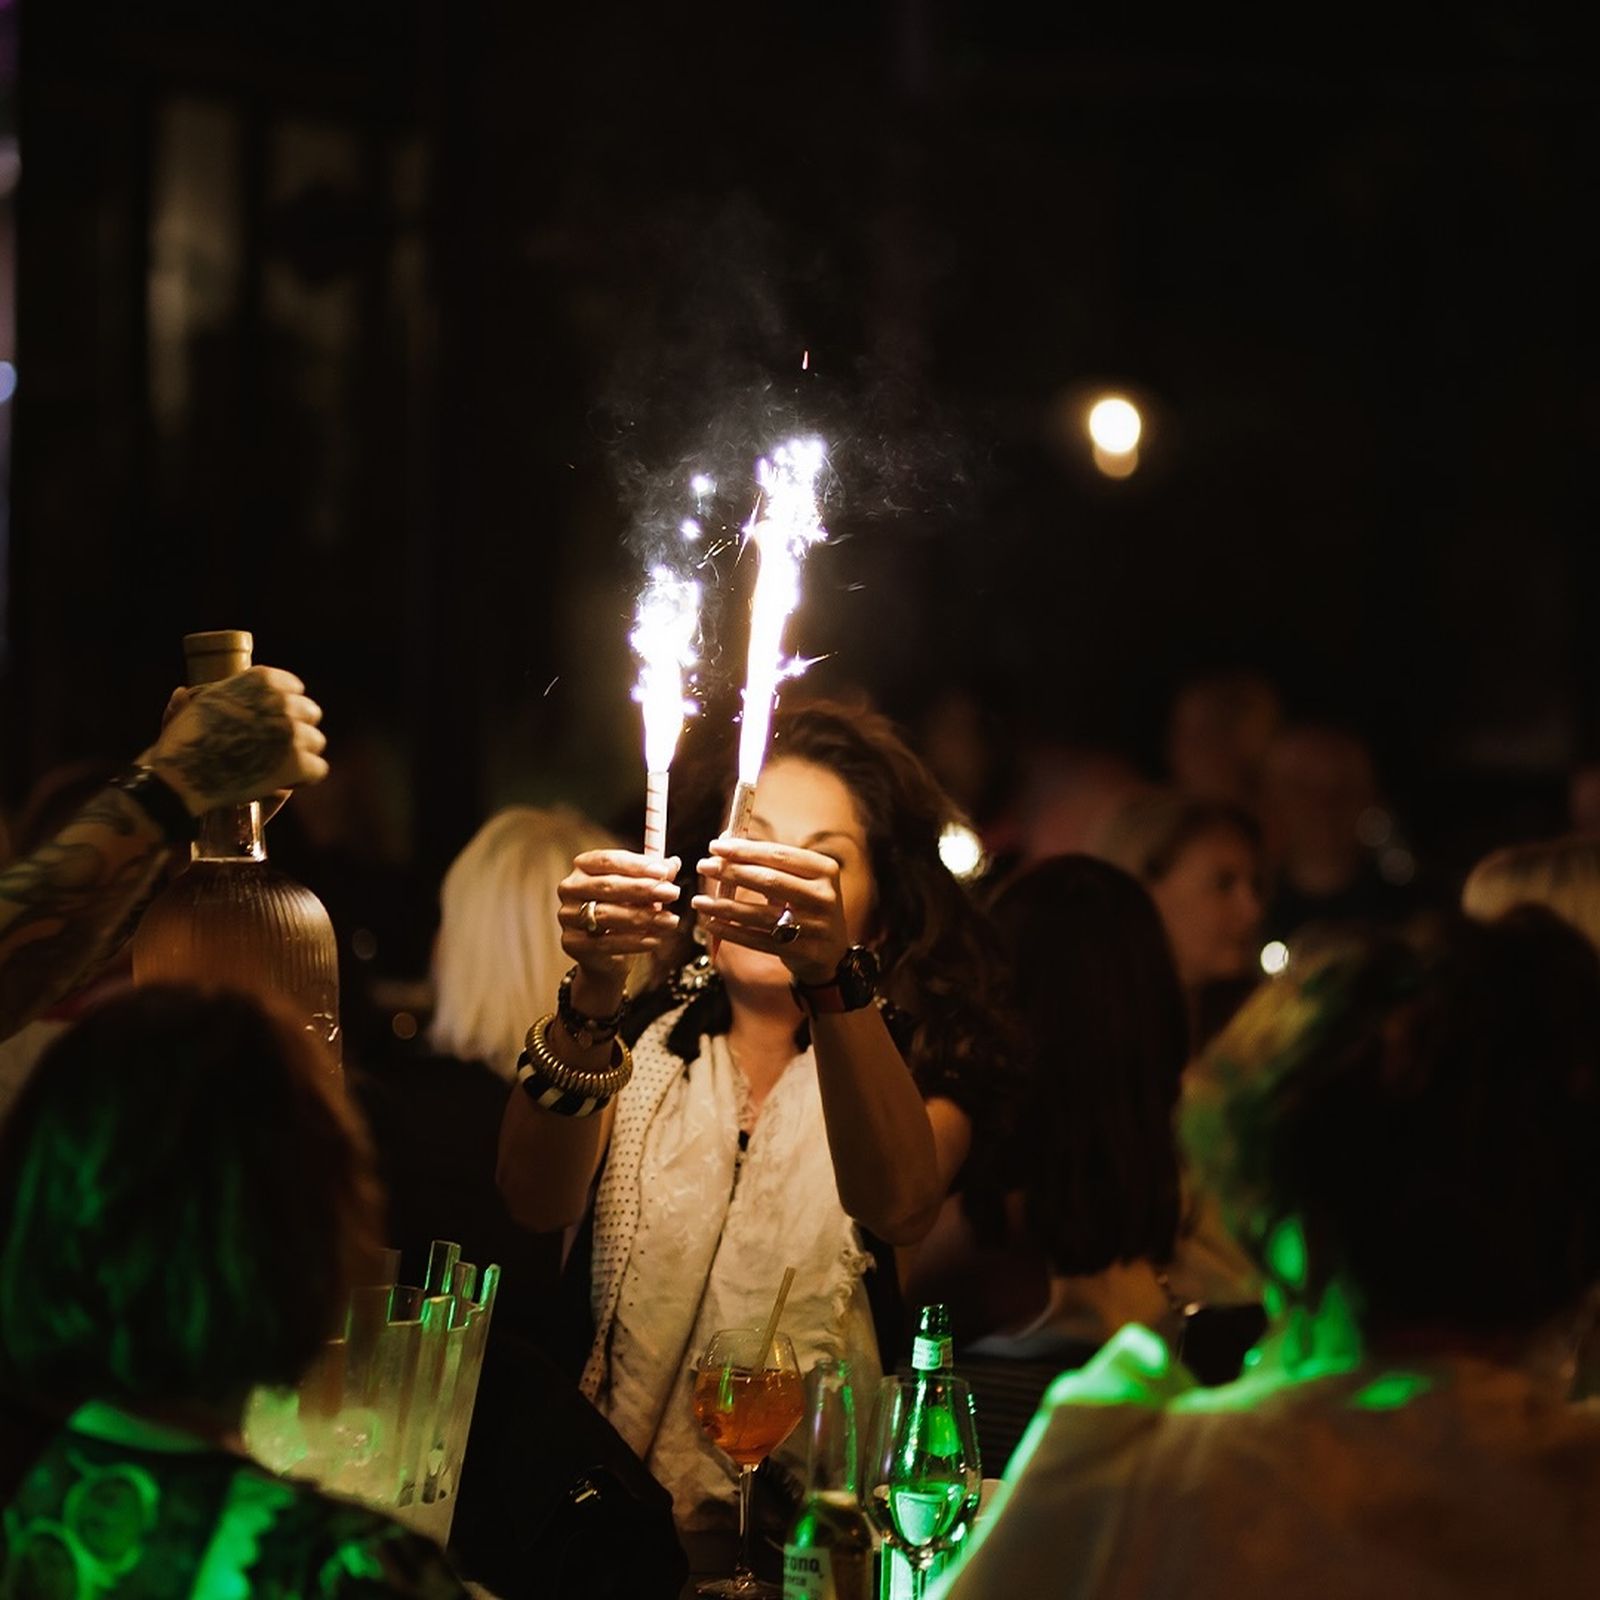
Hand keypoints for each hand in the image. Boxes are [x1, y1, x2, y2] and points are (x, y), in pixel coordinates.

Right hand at [141, 666, 328, 816]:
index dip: (286, 706)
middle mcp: (282, 701)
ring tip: (279, 766)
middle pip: (310, 713)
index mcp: (263, 679)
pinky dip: (303, 779)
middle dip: (298, 729)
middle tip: (279, 747)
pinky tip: (286, 782)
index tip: (276, 720)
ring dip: (302, 754)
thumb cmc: (182, 742)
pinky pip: (318, 769)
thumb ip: (203, 699)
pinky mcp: (299, 763)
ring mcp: (293, 733)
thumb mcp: (191, 707)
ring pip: (316, 741)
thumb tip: (184, 692)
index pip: (294, 688)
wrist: (180, 776)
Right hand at [557, 849, 680, 1009]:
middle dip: (643, 890)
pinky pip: (606, 942)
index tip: (664, 872)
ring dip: (644, 917)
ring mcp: (567, 916)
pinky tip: (655, 940)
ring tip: (671, 920)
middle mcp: (570, 888)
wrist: (606, 954)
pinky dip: (634, 941)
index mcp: (583, 866)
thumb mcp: (640, 891)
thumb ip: (654, 876)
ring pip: (608, 914)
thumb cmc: (623, 911)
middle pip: (607, 886)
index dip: (637, 865)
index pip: (608, 860)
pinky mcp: (571, 943)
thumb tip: (674, 863)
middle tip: (673, 893)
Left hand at [692, 837, 849, 986]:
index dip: (745, 850)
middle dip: (732, 872)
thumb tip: (724, 840)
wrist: (831, 953)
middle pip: (769, 880)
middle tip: (704, 867)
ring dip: (724, 906)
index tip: (715, 846)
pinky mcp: (803, 951)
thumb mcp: (799, 881)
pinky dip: (732, 932)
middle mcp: (824, 896)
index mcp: (824, 870)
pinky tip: (712, 923)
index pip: (779, 855)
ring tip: (700, 901)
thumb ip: (767, 863)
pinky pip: (759, 940)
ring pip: (760, 914)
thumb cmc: (806, 906)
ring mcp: (816, 926)